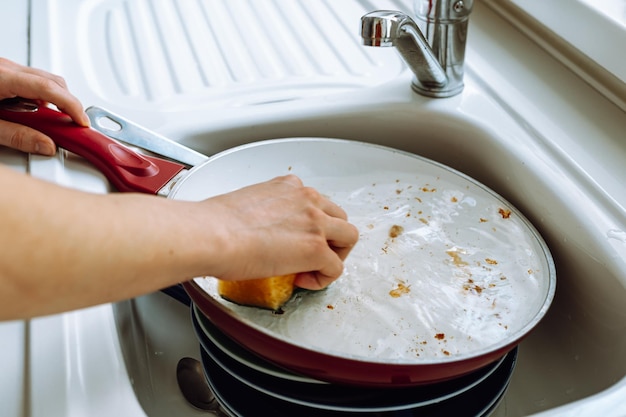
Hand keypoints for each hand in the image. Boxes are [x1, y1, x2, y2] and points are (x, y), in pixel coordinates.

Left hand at [0, 57, 88, 154]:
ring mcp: (6, 68)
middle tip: (70, 129)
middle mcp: (6, 68)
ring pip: (45, 82)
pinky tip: (31, 115)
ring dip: (52, 104)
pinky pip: (33, 83)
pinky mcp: (5, 72)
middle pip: (53, 82)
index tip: (82, 123)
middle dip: (68, 106)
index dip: (71, 106)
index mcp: (1, 77)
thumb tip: (46, 144)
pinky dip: (40, 100)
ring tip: (46, 125)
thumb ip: (16, 136)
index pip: (48, 88)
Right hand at [202, 175, 358, 289]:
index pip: (316, 203)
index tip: (294, 239)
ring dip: (334, 255)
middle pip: (339, 217)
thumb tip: (260, 232)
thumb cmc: (214, 223)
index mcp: (288, 187)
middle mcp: (306, 199)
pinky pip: (336, 268)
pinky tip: (302, 281)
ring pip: (348, 237)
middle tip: (310, 255)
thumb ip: (265, 214)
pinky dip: (323, 278)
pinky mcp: (316, 249)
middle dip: (330, 238)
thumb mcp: (246, 204)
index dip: (309, 226)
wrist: (210, 234)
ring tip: (313, 268)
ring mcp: (315, 223)